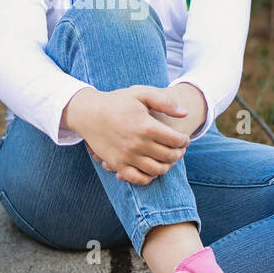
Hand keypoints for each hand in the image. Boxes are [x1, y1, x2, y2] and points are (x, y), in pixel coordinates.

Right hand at [68, 86, 190, 185]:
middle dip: (178, 153)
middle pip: (169, 156)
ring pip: (156, 170)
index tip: (184, 139)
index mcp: (146, 126)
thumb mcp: (141, 93)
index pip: (175, 140)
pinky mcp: (117, 164)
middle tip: (179, 149)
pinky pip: (138, 178)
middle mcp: (138, 144)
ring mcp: (127, 156)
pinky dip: (149, 177)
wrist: (88, 113)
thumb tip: (185, 113)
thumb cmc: (117, 102)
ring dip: (167, 166)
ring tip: (167, 159)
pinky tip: (151, 169)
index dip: (184, 141)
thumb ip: (165, 102)